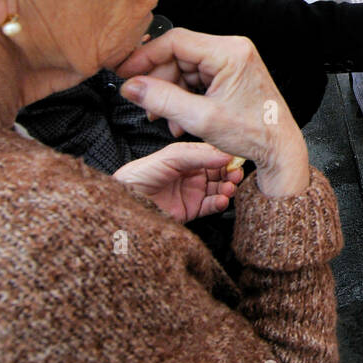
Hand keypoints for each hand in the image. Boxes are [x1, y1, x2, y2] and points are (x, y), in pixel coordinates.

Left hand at [112, 142, 242, 221]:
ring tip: (230, 188)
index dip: (225, 156)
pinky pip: (211, 206)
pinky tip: (222, 200)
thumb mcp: (171, 157)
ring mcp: (192, 191)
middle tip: (237, 174)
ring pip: (218, 188)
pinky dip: (220, 203)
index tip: (237, 157)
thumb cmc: (141, 174)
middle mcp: (191, 173)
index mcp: (186, 156)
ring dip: (227, 188)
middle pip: (219, 171)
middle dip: (230, 173)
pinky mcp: (191, 210)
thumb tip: (225, 156)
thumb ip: (198, 155)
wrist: (126, 201)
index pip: (212, 153)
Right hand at [117, 30, 309, 197]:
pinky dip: (183, 96)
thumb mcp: (201, 118)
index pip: (175, 41)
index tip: (125, 71)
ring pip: (184, 68)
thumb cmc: (254, 133)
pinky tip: (178, 118)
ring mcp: (232, 61)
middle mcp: (232, 50)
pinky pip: (197, 78)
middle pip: (178, 54)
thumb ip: (162, 100)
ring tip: (162, 117)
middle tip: (143, 102)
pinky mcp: (231, 74)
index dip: (145, 56)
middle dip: (158, 80)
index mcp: (229, 52)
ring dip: (169, 92)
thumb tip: (131, 87)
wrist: (280, 148)